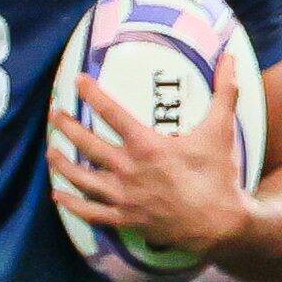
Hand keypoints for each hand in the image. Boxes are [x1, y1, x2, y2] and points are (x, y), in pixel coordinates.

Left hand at [48, 73, 250, 262]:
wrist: (220, 224)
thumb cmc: (219, 176)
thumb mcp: (221, 130)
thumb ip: (224, 92)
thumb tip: (230, 57)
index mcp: (146, 145)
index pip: (111, 112)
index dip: (91, 94)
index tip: (77, 81)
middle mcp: (128, 169)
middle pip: (87, 143)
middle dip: (67, 126)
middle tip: (54, 113)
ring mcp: (124, 197)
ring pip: (82, 178)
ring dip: (62, 164)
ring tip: (50, 151)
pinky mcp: (126, 219)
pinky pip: (91, 212)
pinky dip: (72, 205)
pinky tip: (58, 196)